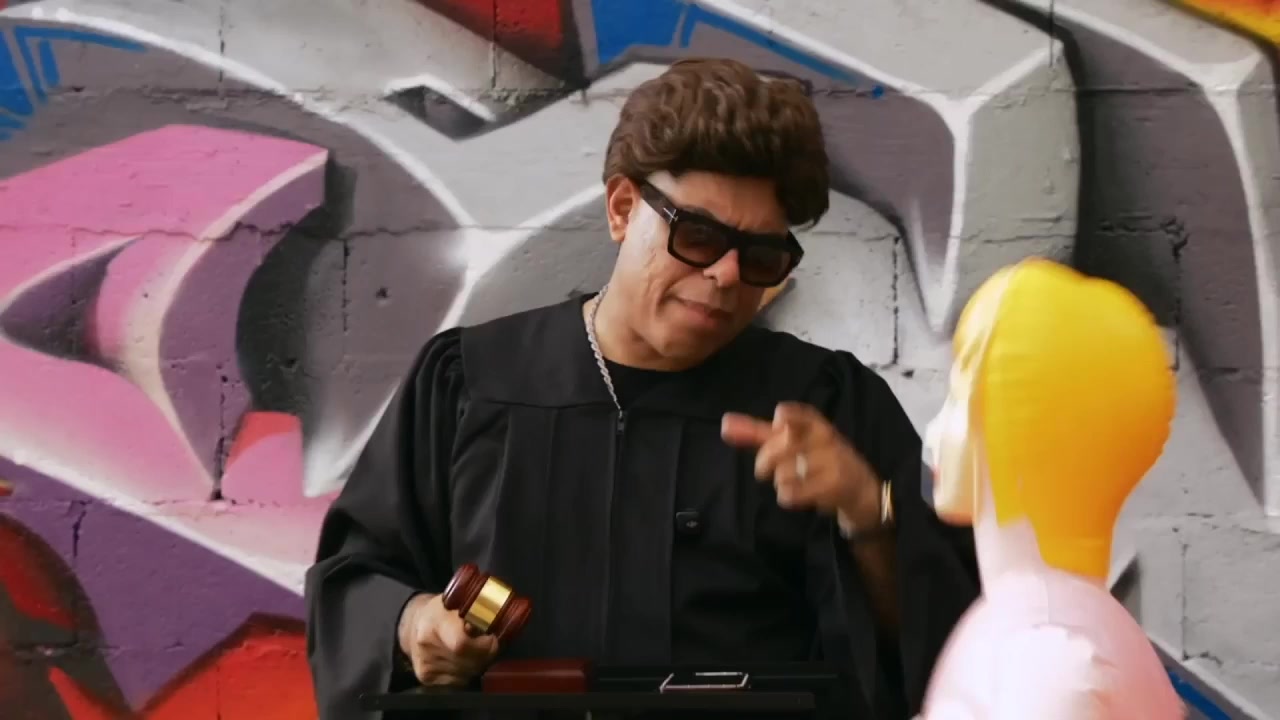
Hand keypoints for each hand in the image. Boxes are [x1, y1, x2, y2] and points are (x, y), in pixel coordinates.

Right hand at [397, 593, 498, 685]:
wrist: (417, 624)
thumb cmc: (443, 611)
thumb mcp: (460, 600)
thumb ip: (479, 610)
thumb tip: (503, 622)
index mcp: (435, 622)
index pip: (461, 644)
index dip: (484, 645)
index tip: (492, 638)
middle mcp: (426, 645)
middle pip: (468, 662)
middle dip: (485, 655)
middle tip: (487, 643)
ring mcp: (425, 664)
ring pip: (467, 674)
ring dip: (478, 664)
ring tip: (474, 649)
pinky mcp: (425, 678)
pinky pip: (458, 682)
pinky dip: (466, 673)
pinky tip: (462, 659)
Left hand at [721, 402, 879, 525]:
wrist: (863, 493)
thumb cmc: (821, 463)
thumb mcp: (793, 445)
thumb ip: (758, 434)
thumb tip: (725, 423)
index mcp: (816, 424)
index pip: (796, 414)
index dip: (786, 417)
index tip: (777, 421)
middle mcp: (827, 438)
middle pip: (783, 442)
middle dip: (765, 460)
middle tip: (765, 472)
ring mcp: (834, 462)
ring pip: (785, 471)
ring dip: (780, 482)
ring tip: (794, 484)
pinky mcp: (836, 485)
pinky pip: (795, 491)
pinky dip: (788, 496)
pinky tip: (796, 496)